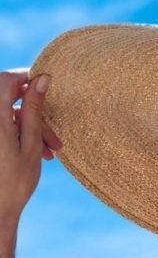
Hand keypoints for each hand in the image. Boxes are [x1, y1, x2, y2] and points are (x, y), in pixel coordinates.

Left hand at [0, 70, 62, 227]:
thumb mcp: (30, 142)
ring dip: (30, 126)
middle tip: (53, 133)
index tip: (47, 85)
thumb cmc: (15, 181)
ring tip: (50, 150)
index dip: (26, 77)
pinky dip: (21, 134)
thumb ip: (33, 108)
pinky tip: (39, 152)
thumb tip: (42, 78)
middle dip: (34, 110)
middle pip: (8, 97)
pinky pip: (5, 126)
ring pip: (9, 114)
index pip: (6, 80)